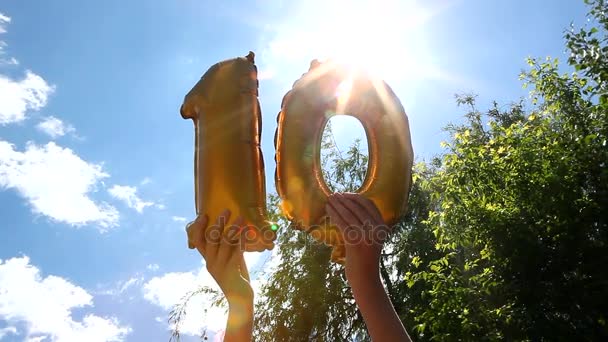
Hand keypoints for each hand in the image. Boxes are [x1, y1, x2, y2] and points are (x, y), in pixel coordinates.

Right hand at [188, 209, 252, 302]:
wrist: (240, 298)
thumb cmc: (236, 276)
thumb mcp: (229, 259)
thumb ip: (228, 247)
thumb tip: (232, 229)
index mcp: (208, 259)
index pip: (197, 241)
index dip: (198, 227)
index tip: (203, 215)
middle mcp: (211, 262)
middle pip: (211, 238)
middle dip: (218, 223)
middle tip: (226, 210)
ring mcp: (220, 267)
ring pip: (225, 243)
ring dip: (233, 228)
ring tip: (241, 217)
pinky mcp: (231, 271)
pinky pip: (237, 252)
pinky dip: (242, 239)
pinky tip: (247, 231)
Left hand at [326, 193, 410, 341]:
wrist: (365, 279)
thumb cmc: (364, 259)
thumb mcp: (371, 239)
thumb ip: (367, 224)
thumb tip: (351, 206)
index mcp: (383, 227)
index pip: (369, 204)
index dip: (355, 197)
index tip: (344, 195)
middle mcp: (377, 230)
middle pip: (358, 207)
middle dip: (344, 199)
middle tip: (333, 195)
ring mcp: (367, 237)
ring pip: (349, 214)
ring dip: (337, 205)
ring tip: (329, 201)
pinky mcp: (356, 243)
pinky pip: (343, 224)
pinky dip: (334, 215)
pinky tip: (328, 210)